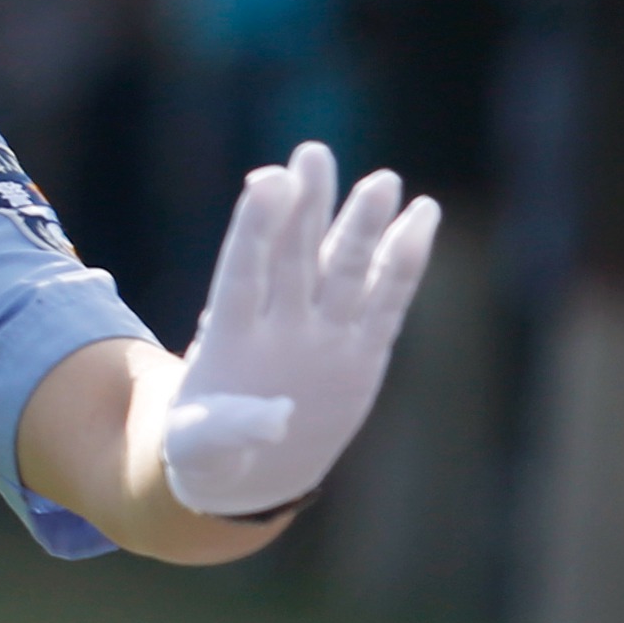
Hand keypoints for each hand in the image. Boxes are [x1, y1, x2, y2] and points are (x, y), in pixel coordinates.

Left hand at [160, 142, 439, 519]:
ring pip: (344, 269)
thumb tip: (269, 422)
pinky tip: (422, 217)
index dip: (255, 227)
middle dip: (307, 205)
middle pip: (296, 254)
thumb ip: (227, 429)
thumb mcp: (200, 447)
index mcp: (232, 335)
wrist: (244, 469)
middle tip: (313, 153)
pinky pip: (387, 302)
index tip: (267, 179)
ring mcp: (323, 333)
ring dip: (361, 225)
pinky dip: (405, 263)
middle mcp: (281, 322)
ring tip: (383, 182)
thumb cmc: (205, 450)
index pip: (244, 270)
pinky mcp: (361, 351)